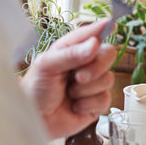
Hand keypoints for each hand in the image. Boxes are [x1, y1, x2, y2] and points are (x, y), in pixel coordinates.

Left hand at [21, 19, 115, 138]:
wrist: (34, 121)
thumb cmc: (34, 90)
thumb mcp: (46, 67)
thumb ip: (70, 54)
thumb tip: (95, 44)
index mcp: (71, 49)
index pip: (91, 34)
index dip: (103, 28)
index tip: (111, 24)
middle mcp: (85, 64)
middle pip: (108, 54)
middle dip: (96, 67)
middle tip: (78, 77)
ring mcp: (92, 83)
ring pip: (108, 79)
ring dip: (86, 90)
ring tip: (69, 94)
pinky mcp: (96, 103)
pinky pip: (105, 99)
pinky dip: (88, 104)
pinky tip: (74, 106)